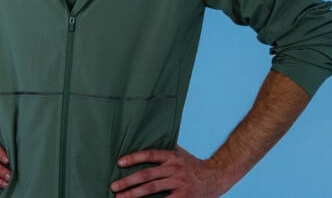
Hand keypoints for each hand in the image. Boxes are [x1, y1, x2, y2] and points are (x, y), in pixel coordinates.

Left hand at [111, 145, 229, 197]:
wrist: (218, 176)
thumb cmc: (194, 165)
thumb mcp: (180, 153)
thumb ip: (165, 150)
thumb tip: (146, 139)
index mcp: (171, 157)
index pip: (149, 155)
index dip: (134, 158)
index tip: (119, 162)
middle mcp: (174, 169)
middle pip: (146, 175)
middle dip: (128, 181)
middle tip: (114, 186)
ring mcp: (178, 183)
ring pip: (152, 189)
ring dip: (134, 194)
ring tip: (120, 197)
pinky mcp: (183, 196)